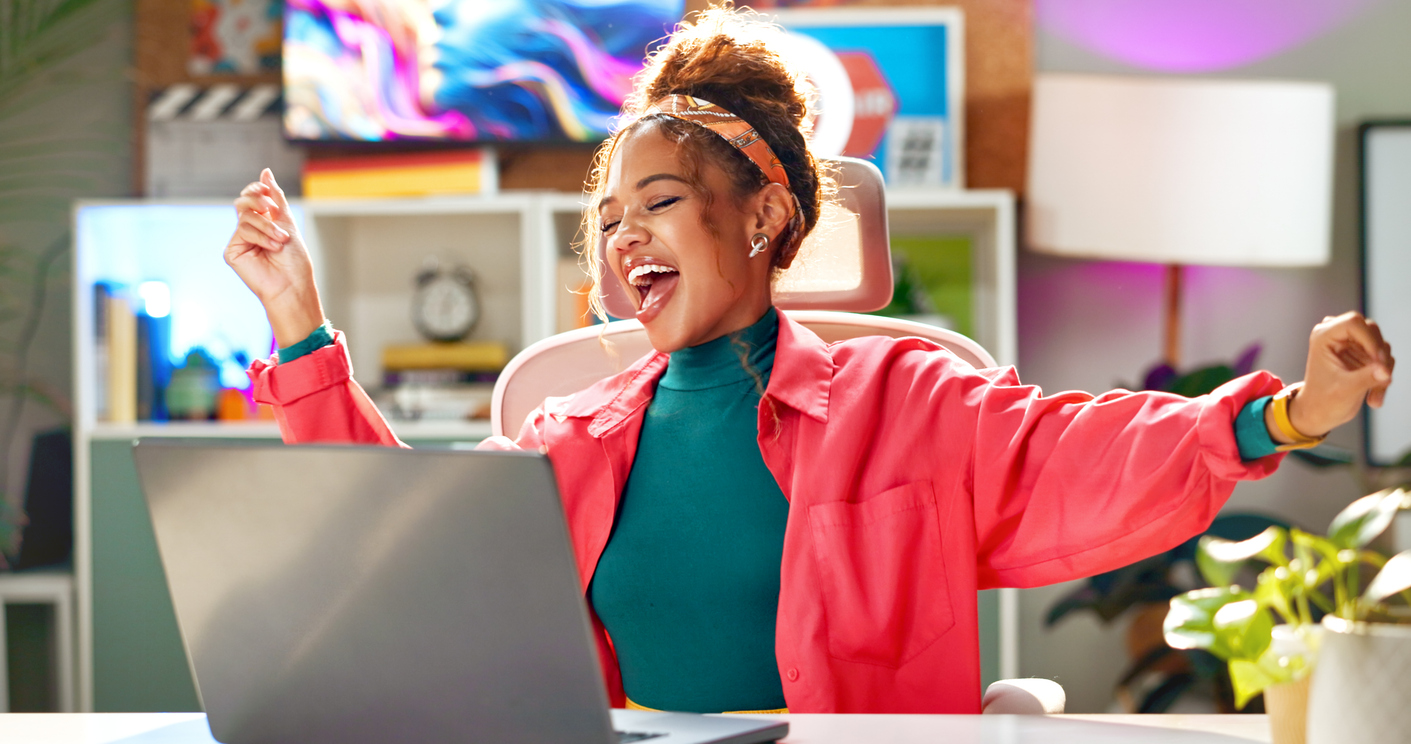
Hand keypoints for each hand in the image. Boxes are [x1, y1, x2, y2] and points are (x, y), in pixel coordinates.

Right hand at [225, 169, 324, 347]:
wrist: (292, 283)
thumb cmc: (294, 259)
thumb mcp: (287, 221)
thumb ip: (275, 197)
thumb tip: (265, 172)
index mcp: (263, 222)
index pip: (252, 196)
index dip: (258, 190)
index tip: (269, 194)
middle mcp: (249, 230)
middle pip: (243, 201)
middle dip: (260, 202)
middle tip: (273, 211)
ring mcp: (239, 240)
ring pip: (245, 215)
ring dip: (268, 225)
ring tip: (280, 240)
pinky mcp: (232, 251)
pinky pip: (243, 230)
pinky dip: (260, 236)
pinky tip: (271, 248)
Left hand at [1275, 312, 1394, 440]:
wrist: (1319, 412)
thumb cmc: (1323, 401)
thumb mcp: (1344, 390)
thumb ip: (1365, 377)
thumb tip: (1386, 371)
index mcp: (1323, 336)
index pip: (1354, 322)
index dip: (1370, 339)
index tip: (1378, 361)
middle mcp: (1337, 335)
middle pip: (1372, 330)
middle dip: (1380, 356)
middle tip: (1382, 379)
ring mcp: (1351, 344)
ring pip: (1381, 346)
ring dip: (1384, 371)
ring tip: (1373, 398)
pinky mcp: (1363, 354)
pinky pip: (1384, 359)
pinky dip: (1384, 377)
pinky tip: (1374, 398)